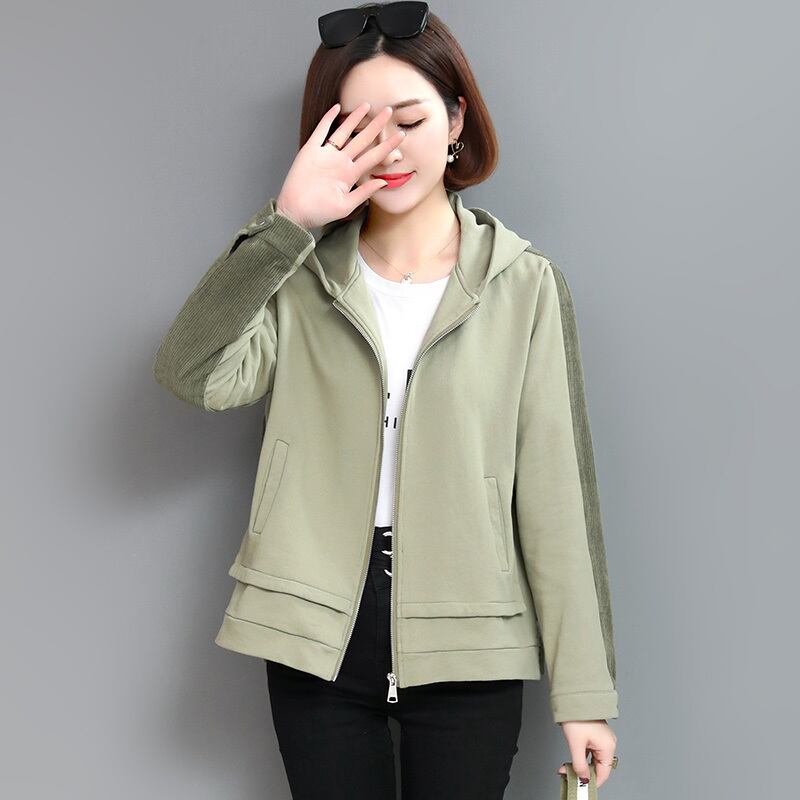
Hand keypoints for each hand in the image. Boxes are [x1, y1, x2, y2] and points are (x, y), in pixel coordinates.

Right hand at [275, 101, 406, 229]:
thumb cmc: (320, 212)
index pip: (373, 156)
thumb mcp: (346, 205)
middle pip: (362, 139)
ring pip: (343, 132)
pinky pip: (320, 131)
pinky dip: (328, 119)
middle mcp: (340, 162)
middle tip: (389, 110)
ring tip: (367, 105)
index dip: (387, 146)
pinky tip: (337, 108)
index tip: (401, 135)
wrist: (295, 212)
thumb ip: (364, 192)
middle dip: (376, 125)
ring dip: (354, 118)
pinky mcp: (310, 151)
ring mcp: (326, 155)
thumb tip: (384, 181)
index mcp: (350, 175)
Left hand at [557, 720, 616, 788]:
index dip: (592, 782)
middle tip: (568, 776)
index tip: (581, 787)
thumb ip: (579, 765)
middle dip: (583, 773)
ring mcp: (602, 739)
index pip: (603, 773)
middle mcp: (608, 743)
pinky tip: (571, 760)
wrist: (573, 698)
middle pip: (598, 767)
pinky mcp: (595, 735)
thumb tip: (583, 778)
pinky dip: (581, 757)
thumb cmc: (577, 716)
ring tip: (566, 768)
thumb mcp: (576, 744)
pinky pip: (590, 752)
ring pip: (593, 760)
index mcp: (608, 746)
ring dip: (580, 765)